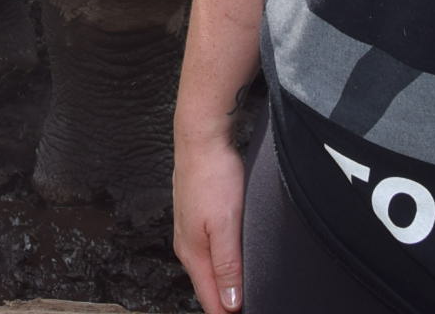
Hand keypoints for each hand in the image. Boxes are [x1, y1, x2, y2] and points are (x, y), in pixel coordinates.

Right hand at [173, 125, 248, 313]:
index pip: (210, 300)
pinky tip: (232, 264)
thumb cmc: (212, 176)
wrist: (200, 138)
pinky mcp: (196, 217)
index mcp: (192, 253)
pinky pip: (209, 252)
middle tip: (248, 309)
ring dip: (224, 285)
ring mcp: (189, 231)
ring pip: (208, 269)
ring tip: (241, 297)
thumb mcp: (225, 226)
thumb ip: (227, 266)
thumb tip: (230, 303)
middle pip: (207, 287)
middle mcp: (186, 246)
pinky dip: (221, 264)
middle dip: (226, 304)